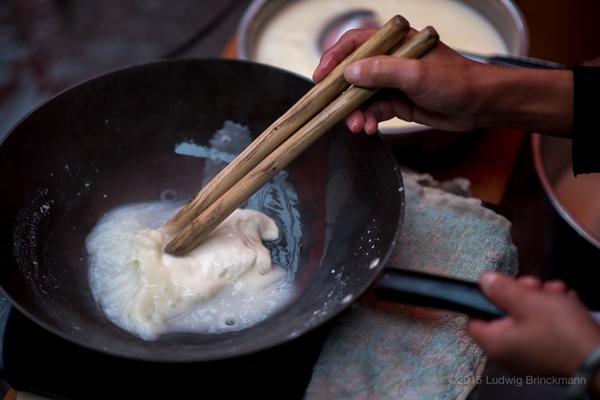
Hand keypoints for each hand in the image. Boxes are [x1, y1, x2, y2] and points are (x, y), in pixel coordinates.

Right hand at [314, 28, 572, 135]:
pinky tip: (367, 129)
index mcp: (395, 42)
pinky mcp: (398, 101)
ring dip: (356, 112)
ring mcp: (393, 82)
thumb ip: (381, 72)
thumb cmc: (455, 81)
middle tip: (333, 111)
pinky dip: (368, 120)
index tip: (320, 78)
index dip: (334, 59)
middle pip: (354, 74)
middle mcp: (391, 60)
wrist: (481, 105)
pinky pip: (374, 110)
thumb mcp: (416, 74)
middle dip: (343, 95)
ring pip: (362, 96)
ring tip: (356, 127)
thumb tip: (349, 74)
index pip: (355, 44)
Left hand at [468, 272, 599, 377]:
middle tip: (536, 286)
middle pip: (503, 315)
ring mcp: (527, 356)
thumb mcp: (528, 301)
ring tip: (557, 291)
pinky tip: (566, 302)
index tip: (503, 285)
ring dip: (540, 300)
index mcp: (494, 343)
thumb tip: (484, 280)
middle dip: (522, 294)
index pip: (474, 318)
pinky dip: (552, 315)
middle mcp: (506, 354)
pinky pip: (542, 330)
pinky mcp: (547, 356)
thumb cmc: (561, 331)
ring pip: (526, 318)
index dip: (486, 298)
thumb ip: (502, 289)